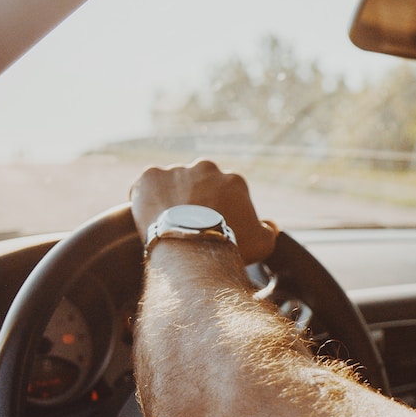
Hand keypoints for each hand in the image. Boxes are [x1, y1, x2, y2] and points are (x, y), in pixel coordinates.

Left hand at [129, 160, 278, 264]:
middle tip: (188, 225)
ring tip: (166, 225)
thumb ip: (269, 231)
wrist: (192, 248)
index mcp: (233, 180)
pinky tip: (148, 218)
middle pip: (199, 183)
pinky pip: (145, 187)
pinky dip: (145, 199)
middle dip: (194, 199)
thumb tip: (270, 224)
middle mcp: (207, 168)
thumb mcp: (263, 243)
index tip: (210, 227)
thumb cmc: (230, 246)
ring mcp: (177, 170)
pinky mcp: (150, 176)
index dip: (218, 211)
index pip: (225, 193)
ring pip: (172, 184)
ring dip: (170, 198)